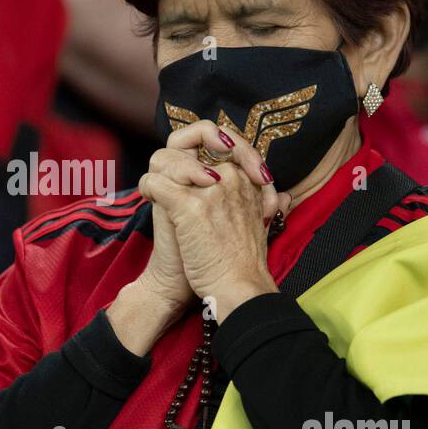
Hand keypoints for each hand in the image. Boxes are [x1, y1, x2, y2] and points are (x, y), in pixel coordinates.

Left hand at [140, 126, 289, 321]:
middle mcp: (232, 178)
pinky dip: (147, 188)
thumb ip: (268, 204)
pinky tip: (148, 199)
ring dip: (160, 171)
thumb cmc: (245, 263)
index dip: (211, 143)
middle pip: (196, 138)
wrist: (239, 290)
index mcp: (248, 179)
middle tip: (172, 171)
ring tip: (157, 188)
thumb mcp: (265, 225)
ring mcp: (211, 191)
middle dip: (180, 150)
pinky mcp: (189, 208)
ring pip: (170, 157)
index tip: (200, 169)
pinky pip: (156, 182)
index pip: (227, 141)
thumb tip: (280, 195)